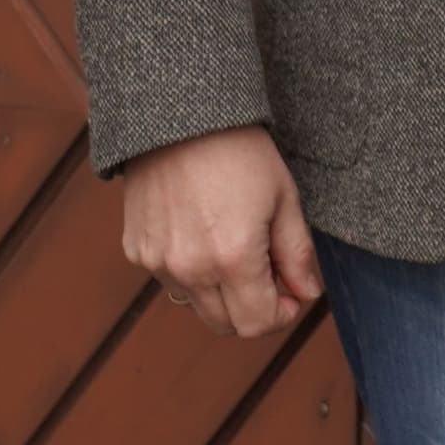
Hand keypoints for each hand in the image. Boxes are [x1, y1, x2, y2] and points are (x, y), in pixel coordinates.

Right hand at [122, 126, 321, 336]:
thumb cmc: (242, 154)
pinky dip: (192, 274)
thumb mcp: (284, 199)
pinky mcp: (137, 251)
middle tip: (271, 274)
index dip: (281, 315)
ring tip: (237, 248)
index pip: (257, 325)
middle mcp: (189, 269)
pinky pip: (170, 282)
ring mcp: (157, 263)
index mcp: (232, 259)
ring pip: (197, 306)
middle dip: (254, 309)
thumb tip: (306, 295)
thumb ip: (297, 255)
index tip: (292, 293)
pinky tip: (205, 235)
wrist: (181, 119)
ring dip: (222, 293)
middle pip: (226, 324)